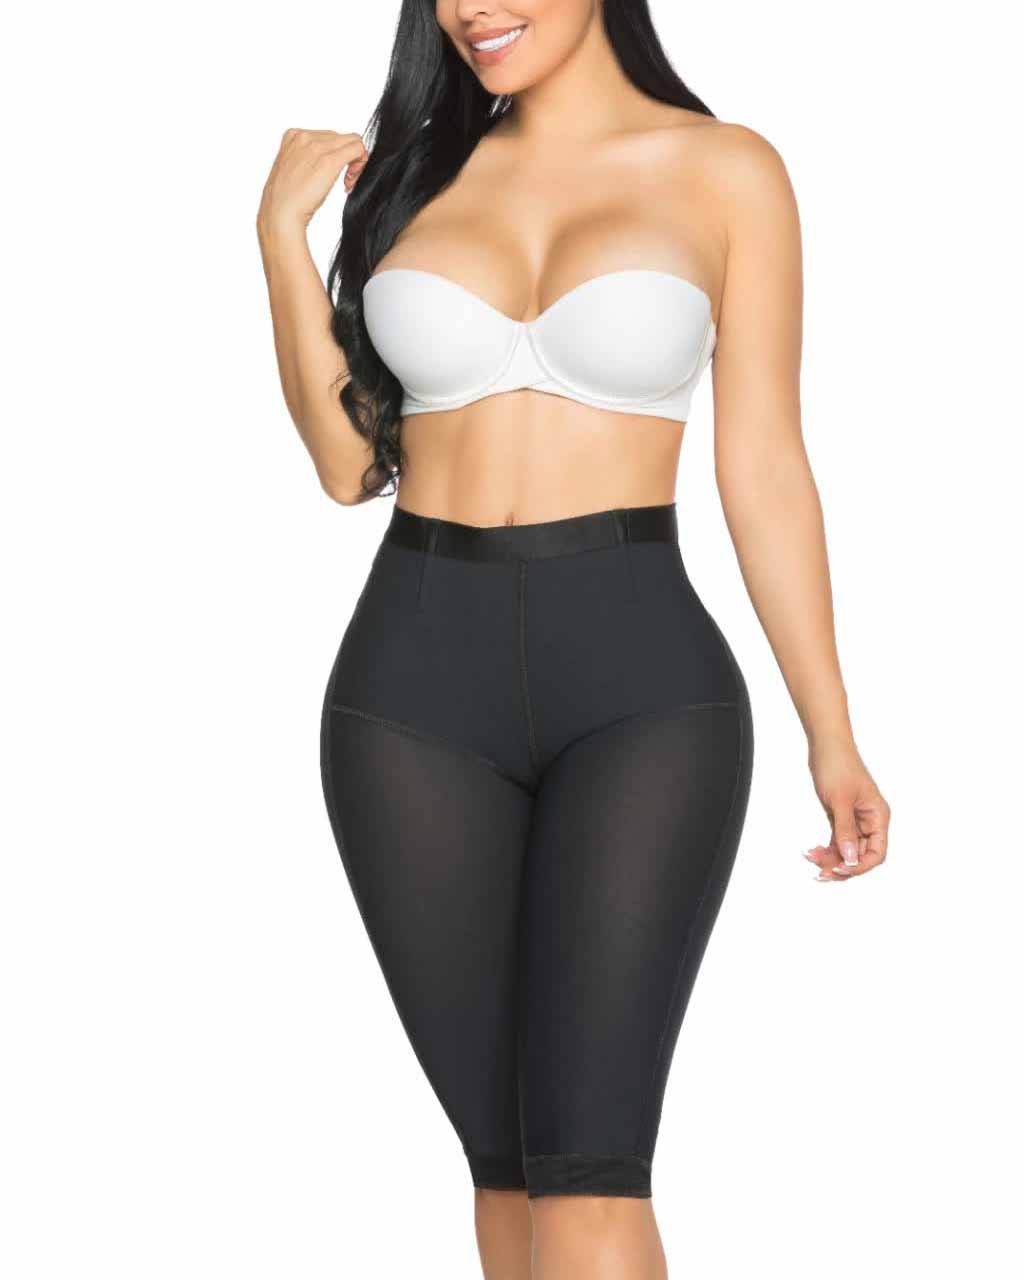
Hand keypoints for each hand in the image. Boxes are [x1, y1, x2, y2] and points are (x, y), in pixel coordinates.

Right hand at [257, 129, 368, 238]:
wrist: (281, 213)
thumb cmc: (287, 199)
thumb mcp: (294, 168)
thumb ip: (308, 156)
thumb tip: (330, 157)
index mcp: (293, 135)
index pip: (328, 136)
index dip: (336, 154)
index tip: (333, 174)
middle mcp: (304, 136)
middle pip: (341, 138)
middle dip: (346, 158)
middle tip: (344, 181)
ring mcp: (317, 147)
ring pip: (353, 141)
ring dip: (355, 162)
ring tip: (346, 183)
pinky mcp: (330, 160)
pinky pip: (358, 149)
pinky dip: (361, 163)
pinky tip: (350, 182)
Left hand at [803, 736, 889, 881]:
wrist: (825, 744)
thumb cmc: (837, 766)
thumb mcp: (840, 800)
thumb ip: (845, 831)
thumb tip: (850, 859)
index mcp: (878, 816)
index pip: (877, 853)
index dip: (860, 865)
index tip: (840, 868)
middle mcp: (870, 820)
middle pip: (861, 855)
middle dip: (842, 865)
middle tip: (820, 873)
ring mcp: (855, 819)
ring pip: (847, 849)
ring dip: (830, 858)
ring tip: (811, 859)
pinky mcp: (840, 816)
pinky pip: (837, 840)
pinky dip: (825, 847)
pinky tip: (811, 852)